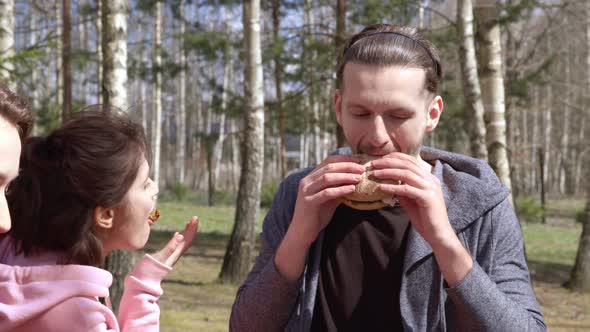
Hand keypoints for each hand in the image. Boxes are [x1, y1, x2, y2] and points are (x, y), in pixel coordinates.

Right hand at [152, 216, 198, 266]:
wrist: (145, 280)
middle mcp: (177, 254)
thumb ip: (171, 247)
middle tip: (195, 217)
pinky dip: (179, 237)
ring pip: (183, 242)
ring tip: (189, 223)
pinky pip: (177, 244)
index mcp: (177, 253)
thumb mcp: (161, 256)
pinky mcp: (167, 256)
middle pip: (187, 239)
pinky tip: (177, 234)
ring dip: (187, 232)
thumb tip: (181, 235)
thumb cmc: (151, 268)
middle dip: (192, 228)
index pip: (188, 239)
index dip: (192, 228)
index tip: (195, 218)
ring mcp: (172, 255)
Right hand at [290, 155, 364, 245]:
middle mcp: (307, 181)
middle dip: (347, 166)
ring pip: (327, 178)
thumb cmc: (317, 215)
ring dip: (345, 176)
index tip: (359, 161)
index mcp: (311, 177)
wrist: (302, 233)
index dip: (344, 159)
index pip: (328, 161)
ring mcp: (306, 191)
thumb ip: (338, 188)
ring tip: (359, 178)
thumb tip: (356, 180)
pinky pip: (326, 193)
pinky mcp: (308, 202)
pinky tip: (351, 189)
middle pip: (329, 167)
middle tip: (362, 169)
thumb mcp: (330, 198)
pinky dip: (340, 190)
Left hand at [372, 153, 472, 285]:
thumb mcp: (411, 200)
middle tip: (373, 164)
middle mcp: (431, 180)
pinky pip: (407, 189)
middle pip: (407, 165)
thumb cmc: (424, 218)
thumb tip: (388, 182)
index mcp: (429, 178)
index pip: (410, 161)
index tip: (379, 159)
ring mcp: (431, 188)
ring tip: (375, 173)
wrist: (438, 234)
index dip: (394, 158)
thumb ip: (402, 190)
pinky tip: (382, 187)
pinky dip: (393, 187)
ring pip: (407, 174)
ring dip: (388, 172)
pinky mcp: (427, 198)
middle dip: (388, 162)